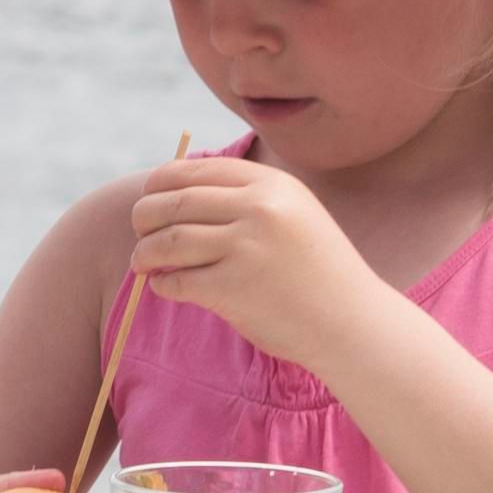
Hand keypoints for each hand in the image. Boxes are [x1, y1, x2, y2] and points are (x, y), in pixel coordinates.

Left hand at [120, 157, 387, 372]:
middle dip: (145, 216)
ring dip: (146, 253)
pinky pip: (177, 280)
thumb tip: (175, 191)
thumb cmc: (318, 271)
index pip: (196, 170)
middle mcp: (258, 209)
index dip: (162, 182)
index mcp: (271, 185)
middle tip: (140, 232)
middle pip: (174, 202)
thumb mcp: (295, 214)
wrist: (352, 322)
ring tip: (144, 262)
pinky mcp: (233, 288)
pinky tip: (166, 286)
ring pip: (168, 241)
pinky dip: (163, 284)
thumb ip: (248, 198)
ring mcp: (245, 248)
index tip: (150, 195)